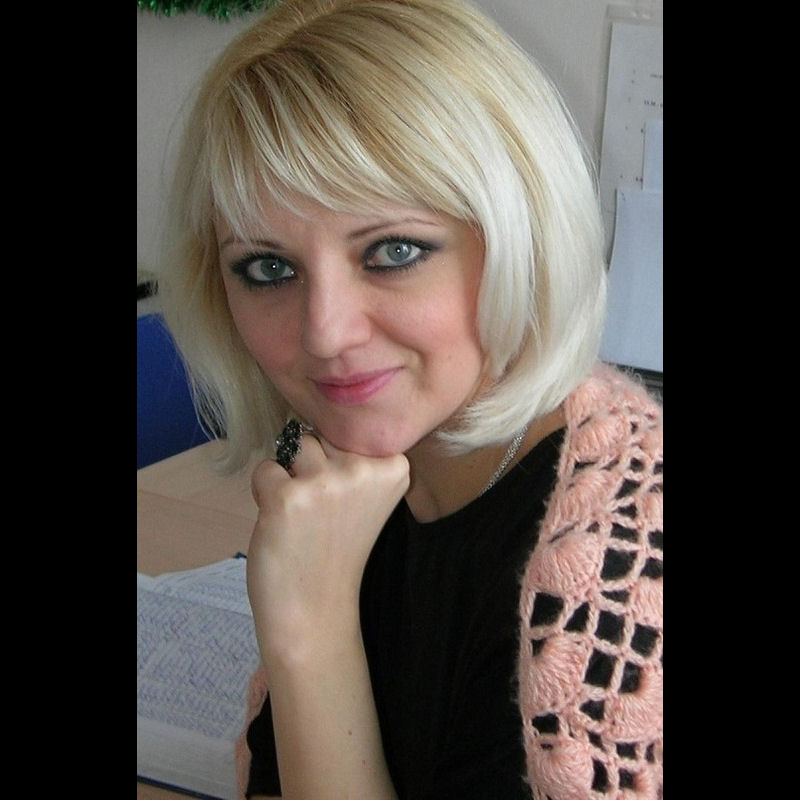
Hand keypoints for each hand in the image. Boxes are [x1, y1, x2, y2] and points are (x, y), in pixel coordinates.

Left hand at [246, 432, 409, 665]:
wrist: (316, 609)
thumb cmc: (338, 549)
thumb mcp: (367, 498)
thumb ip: (354, 460)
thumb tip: (309, 425)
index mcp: (393, 466)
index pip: (355, 430)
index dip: (340, 460)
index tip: (346, 498)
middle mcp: (363, 469)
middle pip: (324, 435)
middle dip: (315, 463)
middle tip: (322, 509)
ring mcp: (325, 482)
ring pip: (295, 444)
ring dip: (290, 473)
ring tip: (301, 512)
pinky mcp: (287, 497)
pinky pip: (265, 468)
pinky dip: (265, 491)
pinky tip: (282, 522)